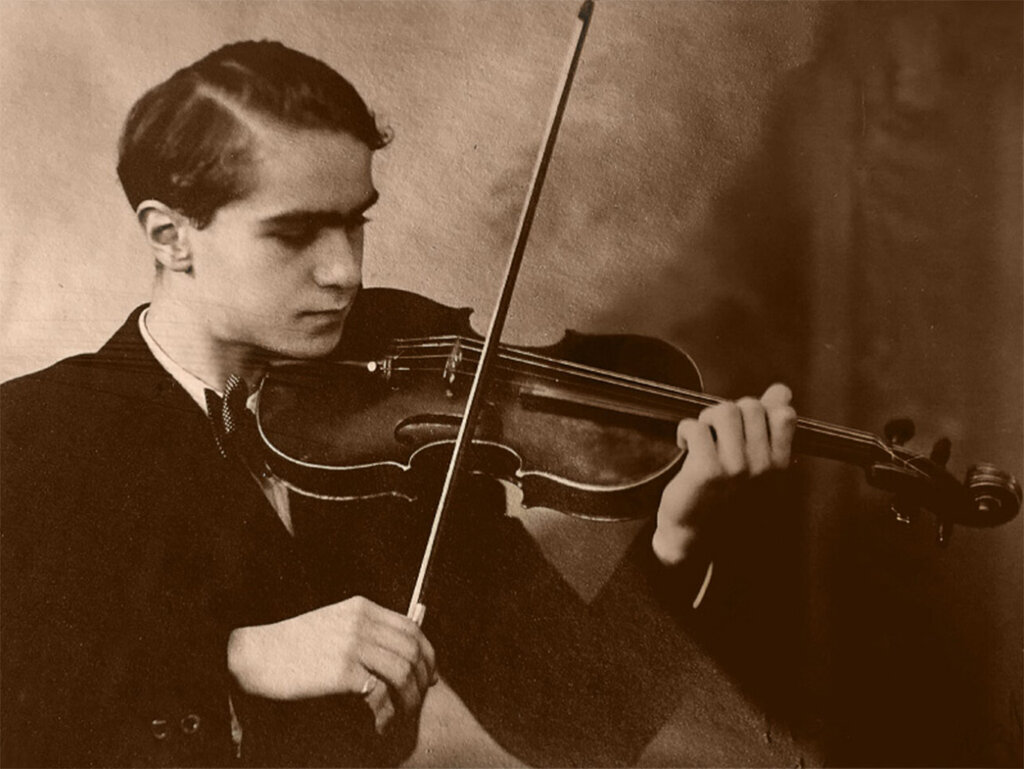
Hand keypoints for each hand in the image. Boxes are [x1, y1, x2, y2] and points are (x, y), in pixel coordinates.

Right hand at [228, 596, 437, 733]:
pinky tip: (383, 723)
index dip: (427, 653)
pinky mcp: (343, 671)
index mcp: (361, 608)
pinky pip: (380, 692)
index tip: (429, 674)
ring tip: (405, 714)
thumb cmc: (292, 645)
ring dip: (410, 698)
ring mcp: (352, 645)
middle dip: (423, 678)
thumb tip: (398, 654)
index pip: (411, 628)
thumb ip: (364, 632)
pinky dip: (387, 711)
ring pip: (402, 672)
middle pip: (412, 650)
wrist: (254, 654)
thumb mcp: (332, 625)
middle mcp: (361, 622)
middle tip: (422, 698)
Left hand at [652, 383, 795, 566]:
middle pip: (750, 406)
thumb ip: (770, 424)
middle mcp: (762, 467)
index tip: (742, 426)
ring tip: (703, 436)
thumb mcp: (755, 462)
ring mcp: (736, 469)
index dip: (759, 409)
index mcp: (779, 464)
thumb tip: (781, 390)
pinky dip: (685, 431)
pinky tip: (685, 446)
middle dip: (728, 412)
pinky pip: (697, 427)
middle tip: (716, 433)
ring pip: (724, 411)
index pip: (784, 414)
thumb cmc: (725, 494)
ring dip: (707, 417)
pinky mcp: (707, 471)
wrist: (696, 534)